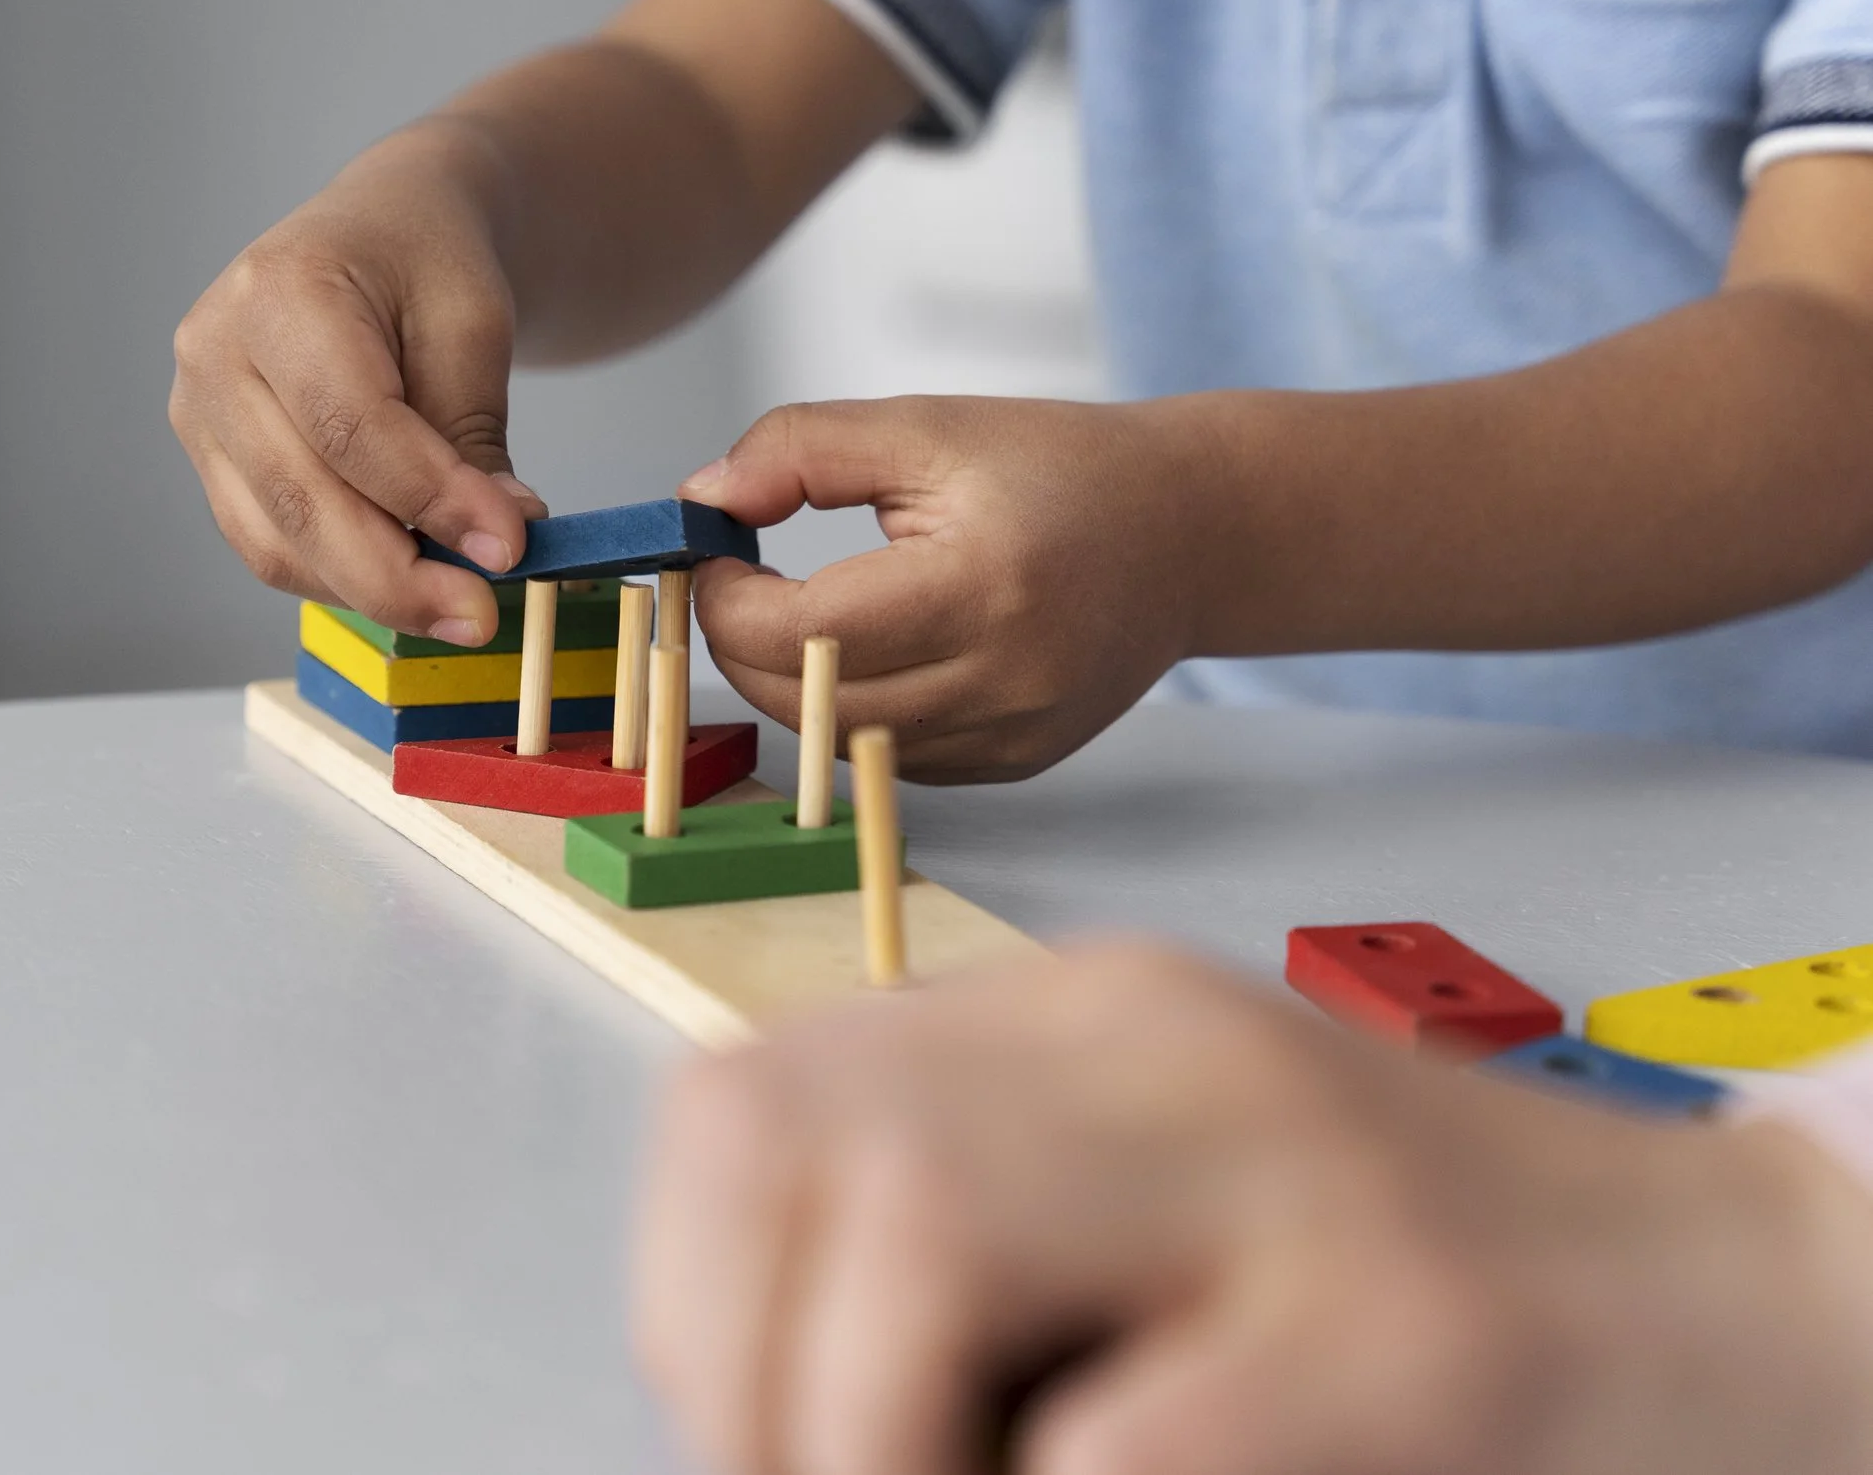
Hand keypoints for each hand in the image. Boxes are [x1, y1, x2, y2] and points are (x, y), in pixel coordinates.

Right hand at [170, 125, 544, 646]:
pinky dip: (343, 577)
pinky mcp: (212, 461)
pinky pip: (272, 548)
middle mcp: (214, 352)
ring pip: (277, 542)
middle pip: (300, 498)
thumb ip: (471, 436)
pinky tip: (410, 576)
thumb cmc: (428, 262)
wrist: (383, 231)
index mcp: (277, 291)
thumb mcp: (473, 324)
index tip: (507, 549)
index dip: (429, 499)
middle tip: (483, 613)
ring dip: (372, 588)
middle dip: (398, 576)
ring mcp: (198, 412)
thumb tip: (488, 548)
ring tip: (460, 598)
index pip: (349, 424)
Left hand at [634, 944, 1872, 1474]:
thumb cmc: (1427, 1303)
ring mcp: (1288, 1166)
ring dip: (865, 1449)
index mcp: (1070, 1025)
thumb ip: (970, 1255)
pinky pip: (1122, 1439)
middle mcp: (1153, 1047)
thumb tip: (746, 1406)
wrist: (1765, 1308)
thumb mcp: (1158, 1221)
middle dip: (740, 1382)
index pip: (742, 1110)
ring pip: (912, 1239)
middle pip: (782, 1140)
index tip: (754, 1446)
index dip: (692, 1309)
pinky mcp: (1419, 1323)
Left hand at [679, 396, 1220, 782]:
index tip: (716, 553)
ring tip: (792, 614)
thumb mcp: (925, 426)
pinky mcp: (1015, 763)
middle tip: (732, 587)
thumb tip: (703, 499)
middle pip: (808, 702)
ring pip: (840, 743)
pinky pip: (890, 758)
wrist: (1188, 532)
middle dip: (740, 646)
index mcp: (980, 585)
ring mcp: (1012, 734)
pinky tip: (864, 653)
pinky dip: (850, 714)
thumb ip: (801, 449)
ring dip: (791, 684)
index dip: (726, 600)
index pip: (799, 632)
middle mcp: (1002, 678)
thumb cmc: (1058, 469)